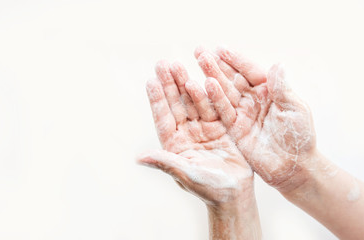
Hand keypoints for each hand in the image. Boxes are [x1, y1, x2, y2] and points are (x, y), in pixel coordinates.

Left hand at [138, 60, 253, 204]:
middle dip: (169, 85)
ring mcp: (204, 129)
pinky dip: (211, 93)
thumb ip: (166, 162)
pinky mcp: (221, 127)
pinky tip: (205, 76)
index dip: (157, 100)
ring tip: (180, 64)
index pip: (163, 118)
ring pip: (194, 102)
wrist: (236, 194)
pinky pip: (215, 107)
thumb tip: (139, 158)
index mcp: (174, 144)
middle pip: (176, 105)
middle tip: (163, 63)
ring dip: (187, 84)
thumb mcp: (186, 174)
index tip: (151, 80)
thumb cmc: (209, 189)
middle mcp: (187, 133)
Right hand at [195, 47, 316, 192]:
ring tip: (197, 64)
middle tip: (200, 51)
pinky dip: (212, 99)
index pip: (250, 71)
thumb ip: (282, 89)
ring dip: (210, 77)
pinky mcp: (234, 128)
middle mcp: (253, 100)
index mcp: (269, 91)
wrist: (292, 167)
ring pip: (224, 92)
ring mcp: (242, 113)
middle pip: (232, 78)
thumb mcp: (294, 110)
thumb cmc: (299, 138)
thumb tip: (277, 64)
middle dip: (216, 65)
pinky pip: (221, 111)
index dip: (236, 60)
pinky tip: (202, 86)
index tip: (220, 48)